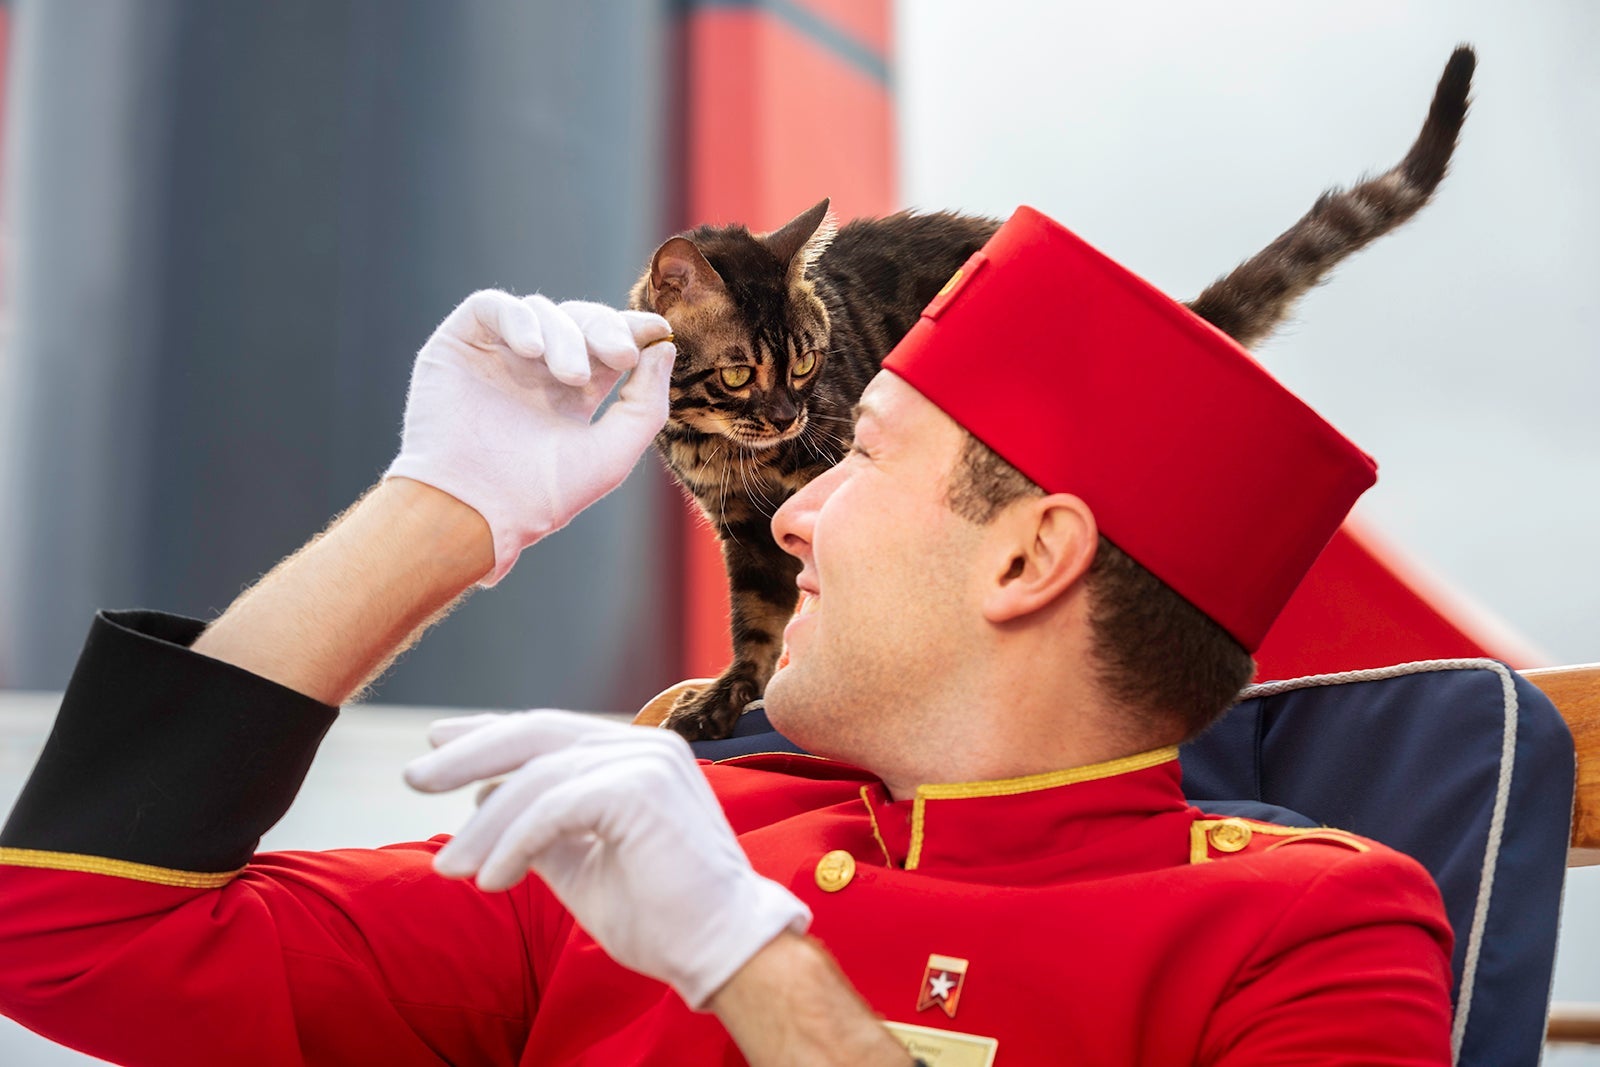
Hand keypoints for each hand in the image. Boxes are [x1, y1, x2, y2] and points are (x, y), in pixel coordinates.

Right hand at [385, 291, 674, 583]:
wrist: (475, 511)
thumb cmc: (542, 496)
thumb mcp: (613, 453)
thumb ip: (646, 404)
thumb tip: (663, 346)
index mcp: (571, 393)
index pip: (607, 344)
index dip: (632, 329)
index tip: (657, 330)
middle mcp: (534, 370)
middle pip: (580, 320)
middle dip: (606, 329)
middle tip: (620, 355)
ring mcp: (497, 355)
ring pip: (542, 310)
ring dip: (565, 335)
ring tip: (571, 376)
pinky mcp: (458, 345)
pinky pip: (491, 306)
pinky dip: (518, 318)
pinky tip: (532, 350)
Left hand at [403, 711, 810, 1008]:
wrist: (720, 950)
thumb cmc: (661, 916)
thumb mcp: (583, 863)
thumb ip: (542, 830)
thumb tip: (487, 803)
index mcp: (636, 754)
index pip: (548, 730)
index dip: (487, 734)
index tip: (436, 744)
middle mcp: (644, 744)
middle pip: (535, 732)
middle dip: (467, 754)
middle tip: (414, 777)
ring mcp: (646, 761)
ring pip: (537, 777)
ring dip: (484, 826)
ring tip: (452, 869)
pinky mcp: (641, 789)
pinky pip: (553, 809)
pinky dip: (513, 844)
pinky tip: (493, 880)